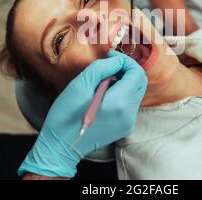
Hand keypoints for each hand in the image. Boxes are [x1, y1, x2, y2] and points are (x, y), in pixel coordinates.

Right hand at [18, 51, 146, 177]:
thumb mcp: (80, 85)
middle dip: (127, 69)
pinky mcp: (125, 127)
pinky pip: (130, 104)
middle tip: (109, 64)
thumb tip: (117, 60)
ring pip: (136, 92)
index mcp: (119, 102)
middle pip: (140, 82)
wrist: (61, 146)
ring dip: (124, 81)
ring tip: (103, 80)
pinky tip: (104, 94)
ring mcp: (128, 123)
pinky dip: (122, 93)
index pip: (137, 73)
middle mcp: (128, 114)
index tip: (110, 56)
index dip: (125, 60)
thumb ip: (102, 68)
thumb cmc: (66, 114)